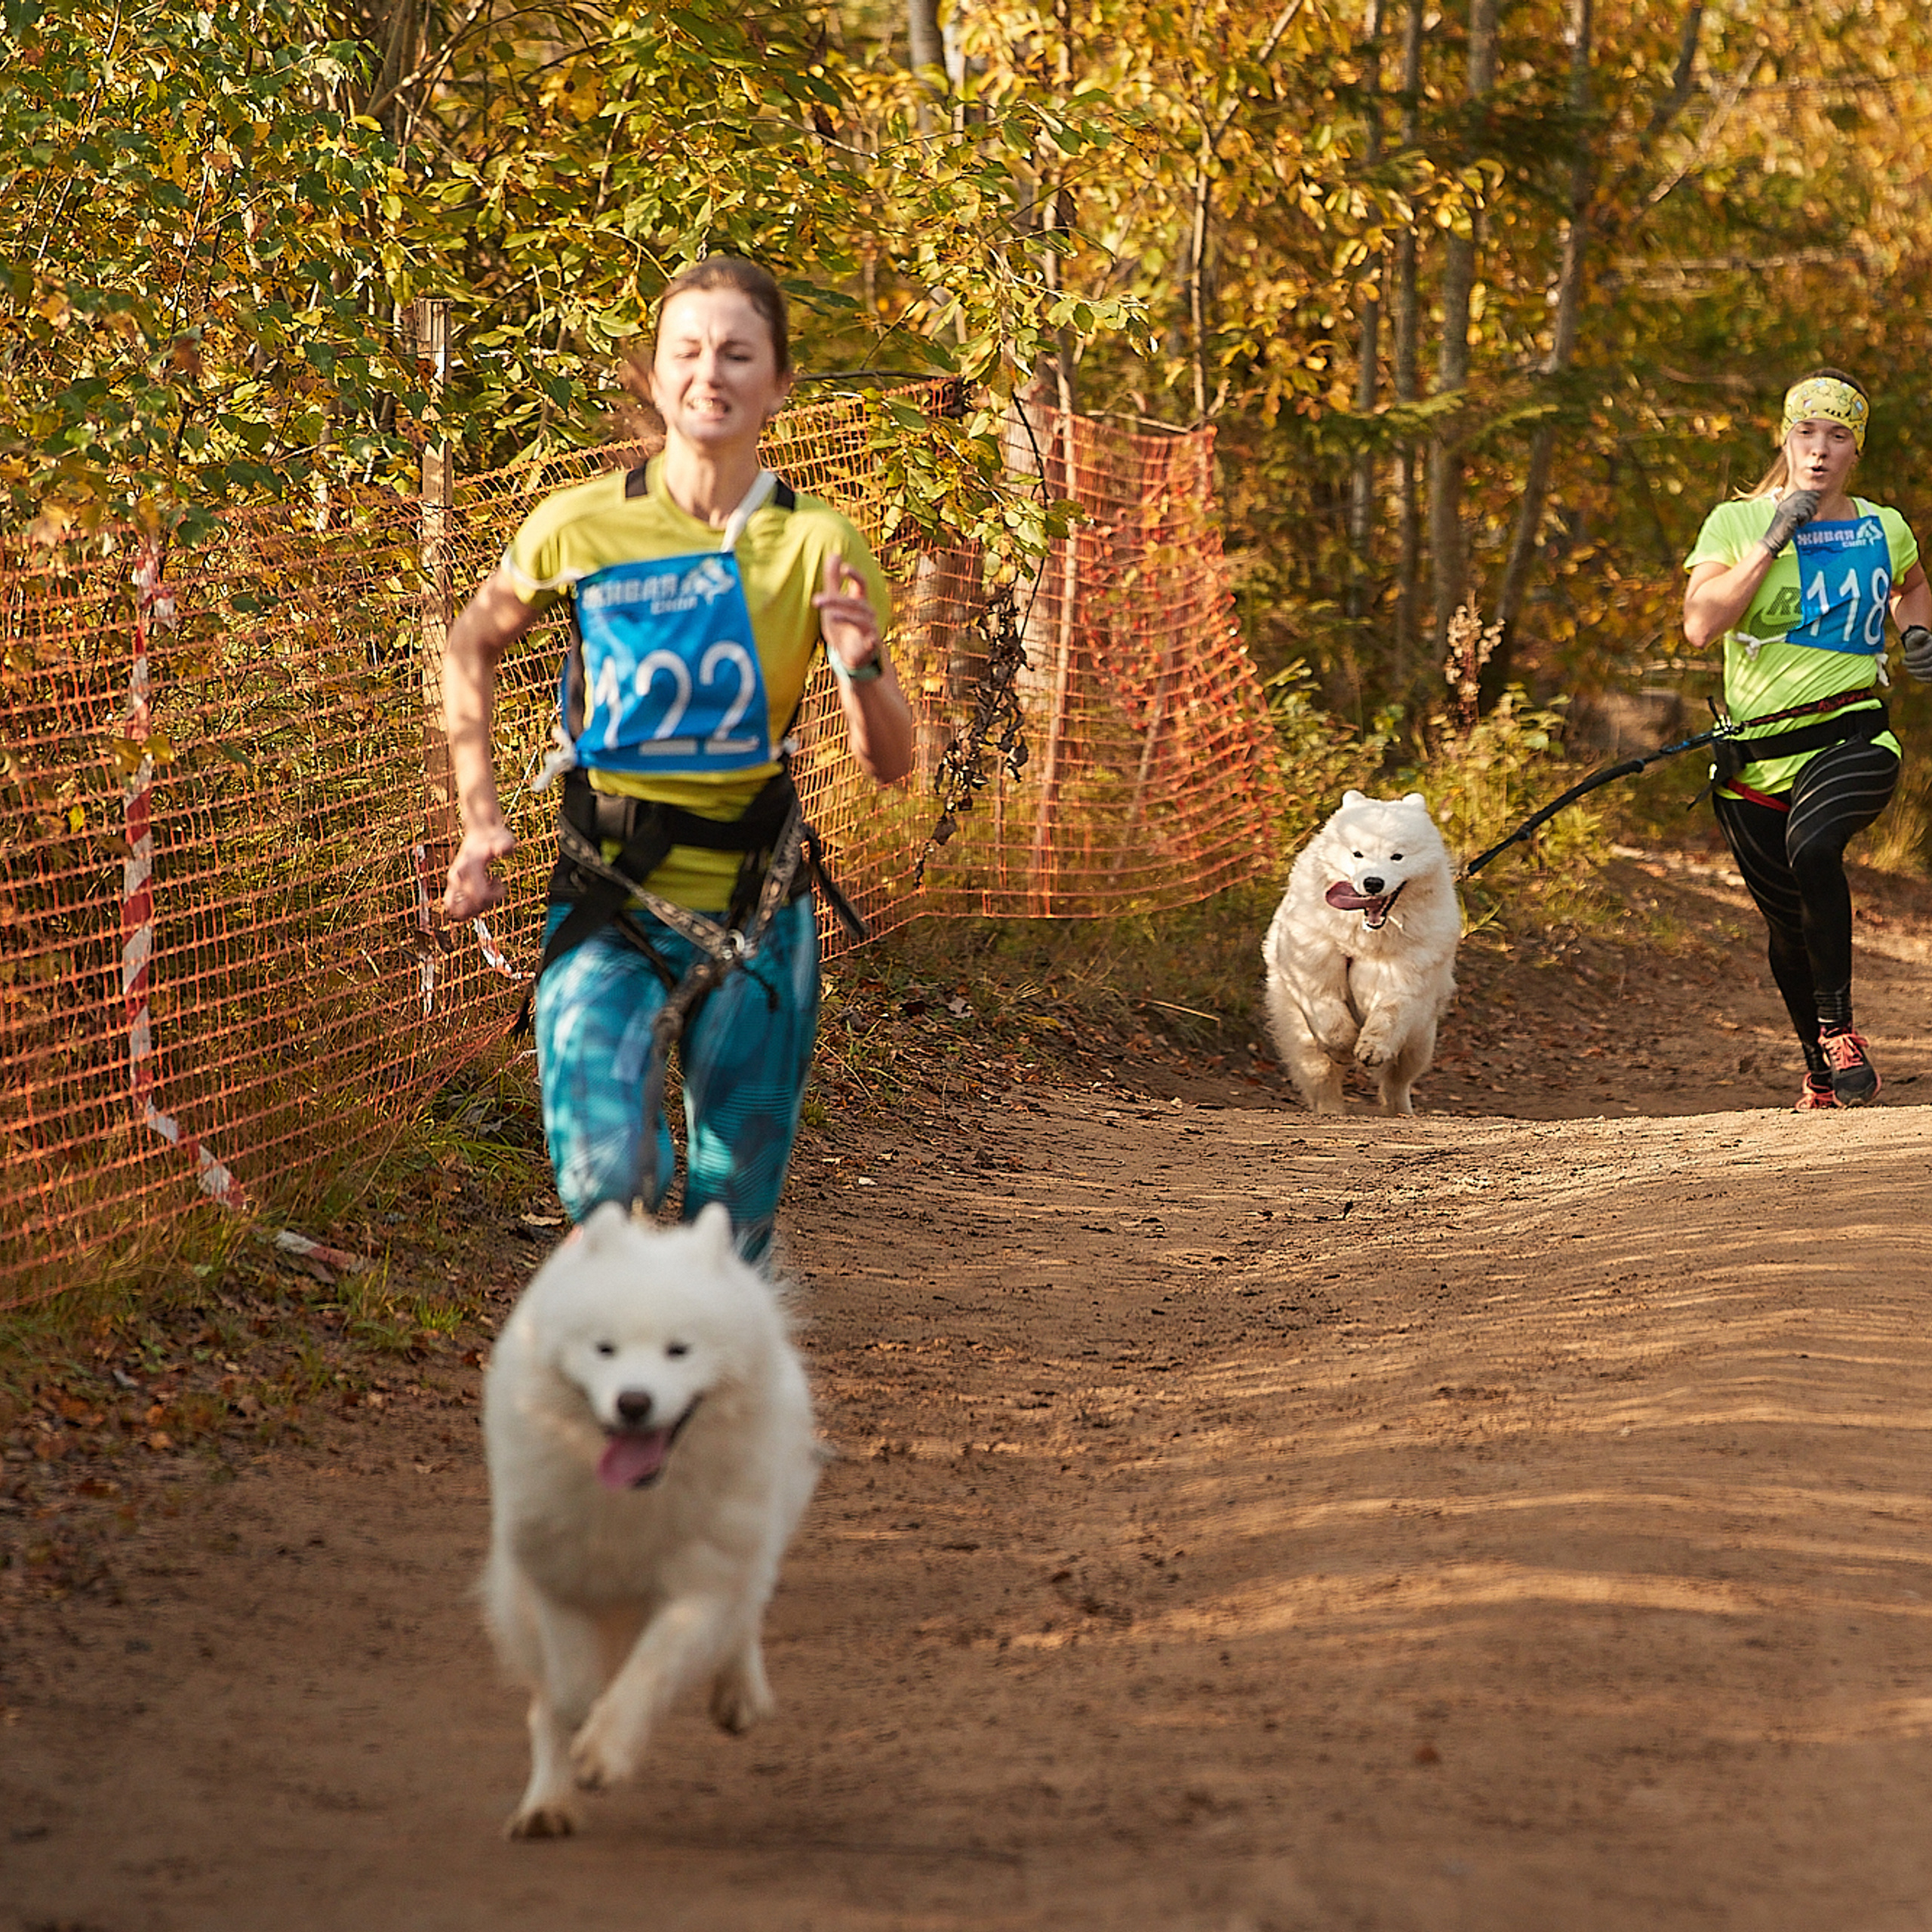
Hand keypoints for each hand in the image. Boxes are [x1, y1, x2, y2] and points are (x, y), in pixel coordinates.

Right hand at [443, 821, 514, 918]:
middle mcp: (457, 876)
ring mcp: (453, 882)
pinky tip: (478, 896)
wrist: (480, 832)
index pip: (480, 896)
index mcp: (468, 867)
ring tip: (484, 896)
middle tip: (493, 888)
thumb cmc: (495, 838)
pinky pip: (451, 907)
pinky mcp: (453, 886)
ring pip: (456, 911)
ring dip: (473, 910)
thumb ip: (505, 845)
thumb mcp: (504, 840)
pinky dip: (466, 908)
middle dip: (486, 903)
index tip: (500, 882)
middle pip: (470, 907)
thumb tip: (505, 850)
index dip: (494, 896)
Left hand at [812, 553, 879, 677]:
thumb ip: (833, 579)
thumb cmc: (843, 625)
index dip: (854, 575)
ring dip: (845, 617)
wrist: (851, 655)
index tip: (844, 568)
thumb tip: (834, 553)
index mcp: (859, 600)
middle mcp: (868, 613)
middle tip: (816, 600)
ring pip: (861, 620)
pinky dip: (872, 639)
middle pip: (854, 602)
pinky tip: (868, 639)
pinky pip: (874, 641)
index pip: (861, 583)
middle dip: (835, 601)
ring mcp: (871, 629)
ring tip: (832, 616)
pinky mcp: (871, 646)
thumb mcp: (835, 601)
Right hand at [1759, 487, 1821, 555]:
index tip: (1817, 497)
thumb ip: (1799, 508)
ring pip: (1806, 505)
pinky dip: (1805, 520)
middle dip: (1813, 505)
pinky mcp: (1789, 516)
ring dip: (1809, 514)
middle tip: (1812, 514)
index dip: (1811, 494)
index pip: (1800, 493)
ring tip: (1804, 521)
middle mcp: (1786, 504)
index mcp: (1785, 503)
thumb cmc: (1783, 531)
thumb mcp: (1790, 517)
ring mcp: (1787, 510)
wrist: (1772, 541)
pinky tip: (1800, 526)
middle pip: (1805, 498)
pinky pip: (1803, 513)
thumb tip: (1815, 499)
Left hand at [1902, 624, 1931, 681]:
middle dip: (1915, 664)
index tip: (1906, 656)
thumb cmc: (1917, 643)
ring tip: (1909, 669)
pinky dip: (1922, 678)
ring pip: (1931, 671)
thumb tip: (1922, 635)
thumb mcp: (1916, 637)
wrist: (1920, 650)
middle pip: (1930, 661)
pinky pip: (1931, 679)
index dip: (1916, 656)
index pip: (1928, 651)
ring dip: (1917, 672)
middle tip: (1905, 663)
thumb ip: (1918, 636)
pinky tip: (1915, 675)